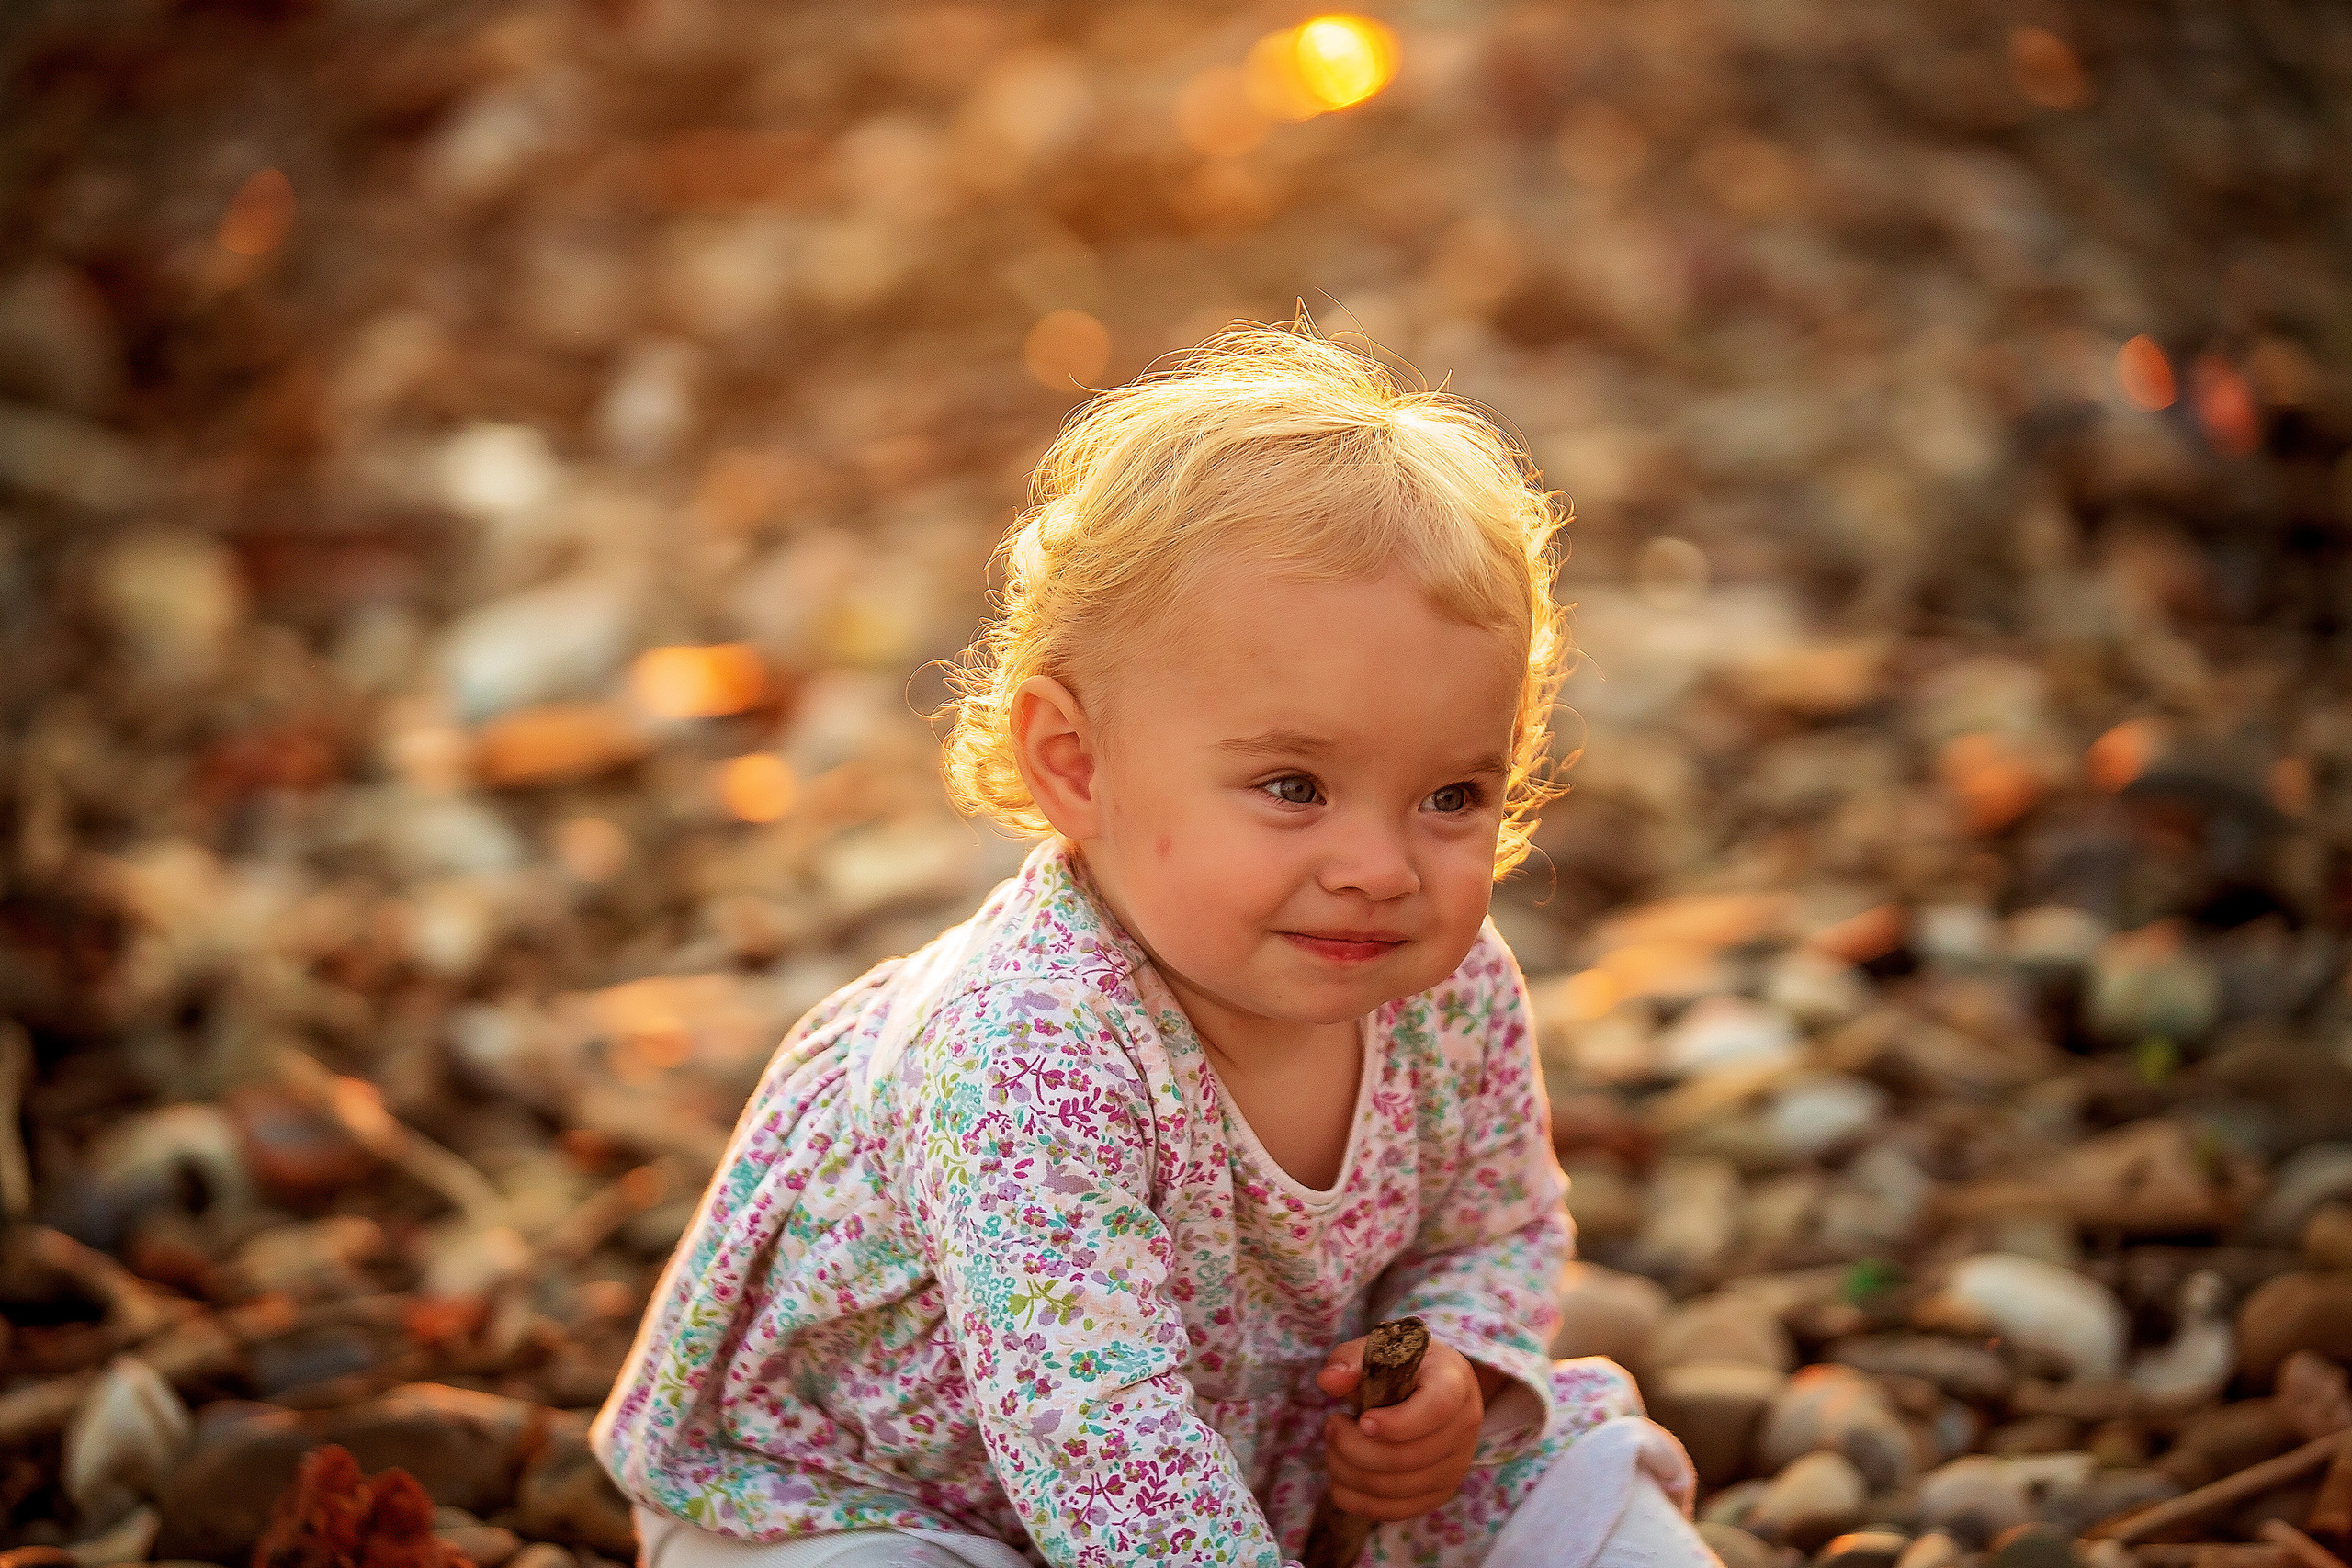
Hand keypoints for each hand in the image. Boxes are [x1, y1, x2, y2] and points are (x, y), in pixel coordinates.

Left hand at [1313, 1333, 1487, 1520]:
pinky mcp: (1439, 1492)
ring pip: (1399, 1488)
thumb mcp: (1379, 1349)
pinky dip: (1359, 1501)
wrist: (1430, 1386)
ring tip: (1333, 1446)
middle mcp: (1465, 1427)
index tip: (1362, 1420)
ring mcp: (1455, 1465)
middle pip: (1410, 1457)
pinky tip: (1340, 1478)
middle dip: (1356, 1448)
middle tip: (1331, 1425)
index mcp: (1454, 1382)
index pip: (1435, 1410)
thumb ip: (1350, 1360)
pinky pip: (1396, 1510)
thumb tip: (1329, 1382)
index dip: (1396, 1423)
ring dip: (1351, 1473)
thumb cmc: (1402, 1364)